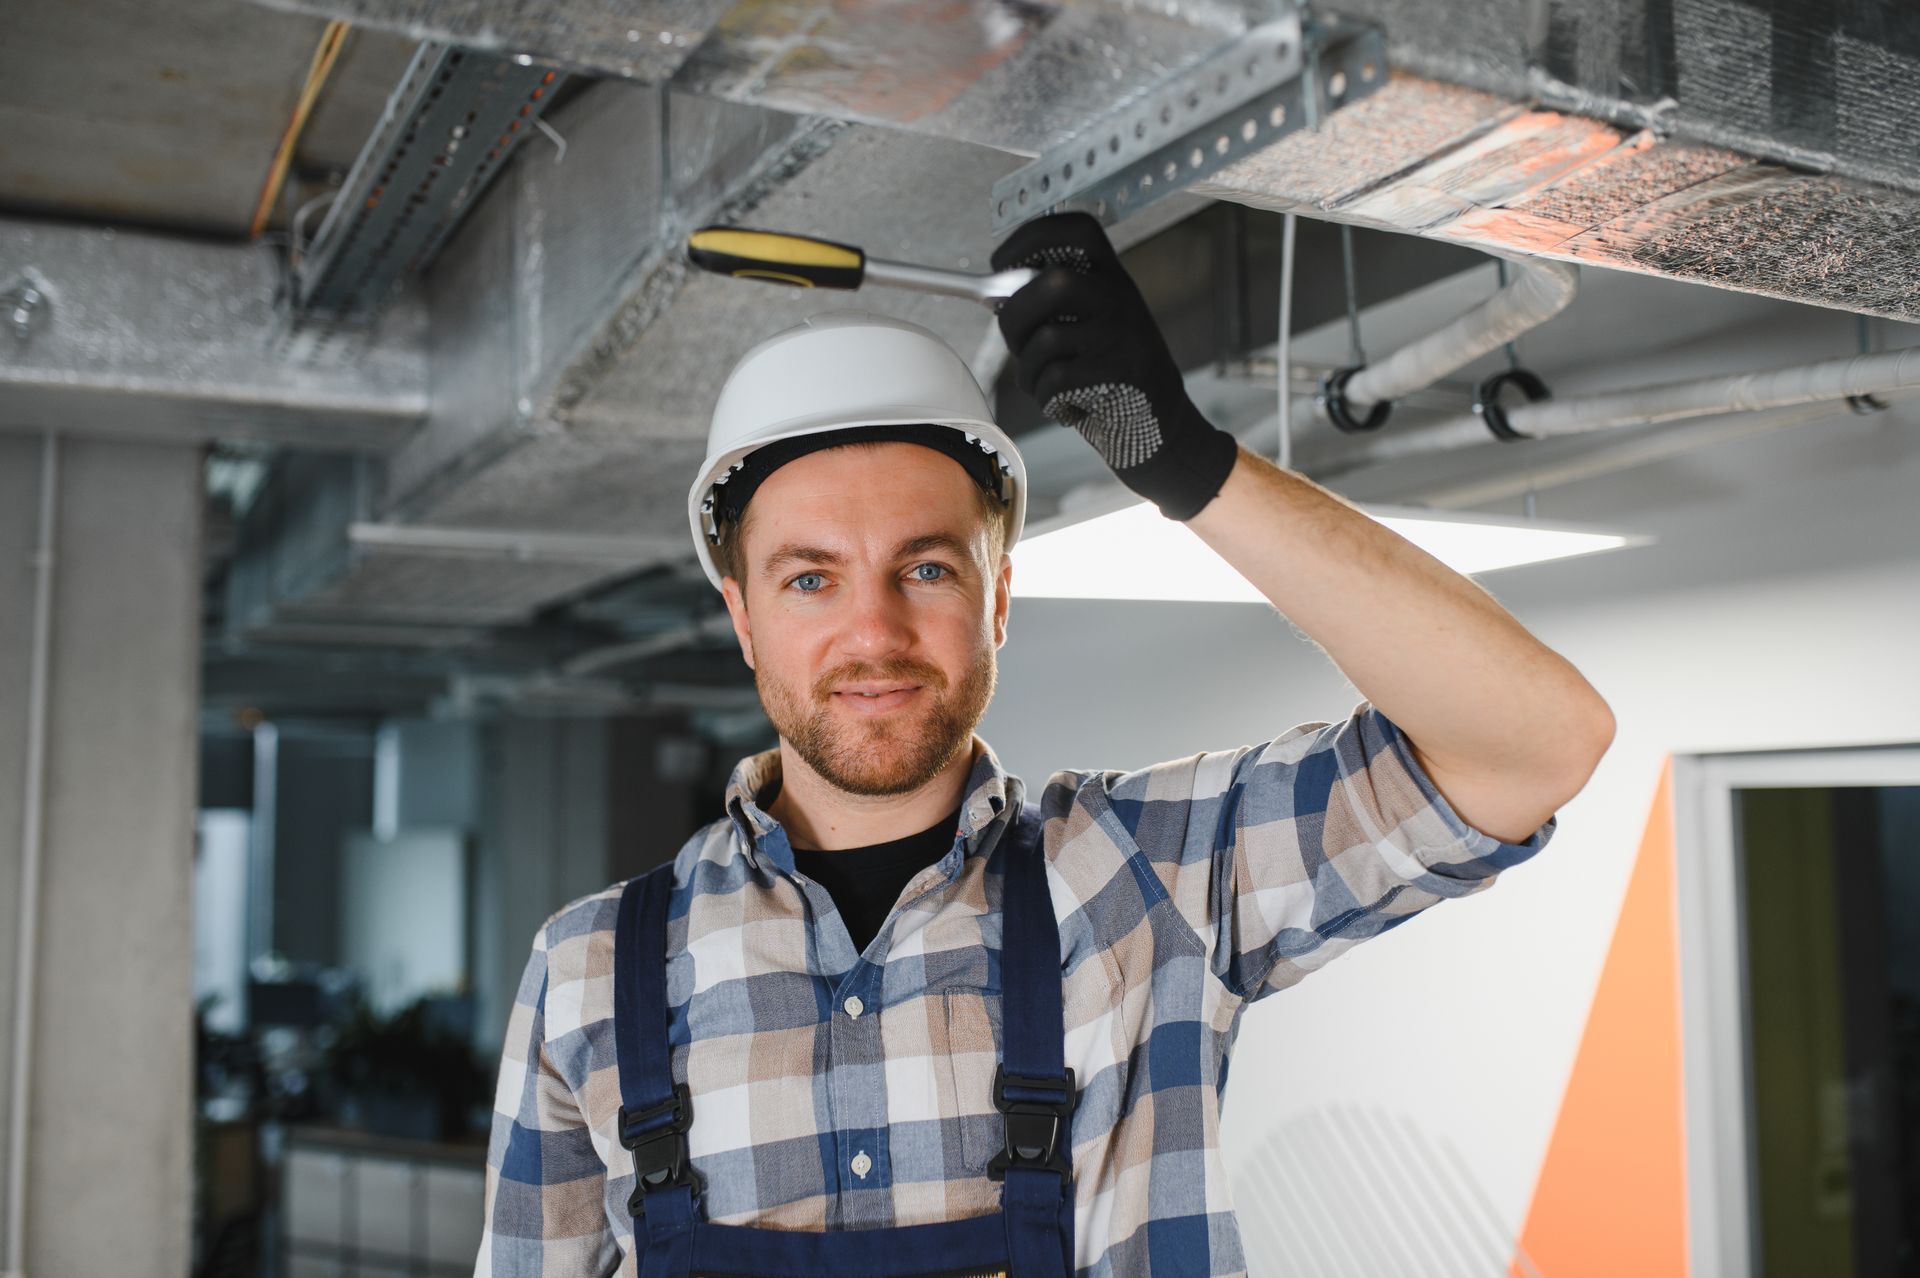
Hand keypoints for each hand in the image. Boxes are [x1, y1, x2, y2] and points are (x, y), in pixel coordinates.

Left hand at [991, 211, 1239, 519]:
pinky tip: (1065, 404)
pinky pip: (1055, 380)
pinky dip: (1047, 398)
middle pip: (1051, 283)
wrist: (1158, 424)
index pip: (1075, 231)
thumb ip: (1054, 302)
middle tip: (1014, 337)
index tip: (1001, 261)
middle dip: (1015, 313)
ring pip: (1046, 339)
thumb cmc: (1111, 371)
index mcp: (1113, 276)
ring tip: (1046, 382)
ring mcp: (1122, 335)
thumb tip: (997, 294)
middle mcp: (1121, 297)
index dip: (1029, 238)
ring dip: (1030, 370)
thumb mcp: (1094, 321)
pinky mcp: (1118, 375)